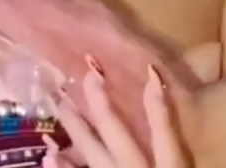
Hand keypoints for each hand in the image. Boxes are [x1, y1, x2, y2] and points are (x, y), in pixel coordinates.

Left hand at [45, 64, 189, 167]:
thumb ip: (177, 151)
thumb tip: (170, 109)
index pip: (165, 133)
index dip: (158, 101)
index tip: (149, 69)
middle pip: (117, 133)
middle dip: (101, 101)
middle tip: (88, 71)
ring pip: (90, 150)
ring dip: (74, 125)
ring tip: (58, 99)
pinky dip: (62, 166)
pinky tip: (48, 154)